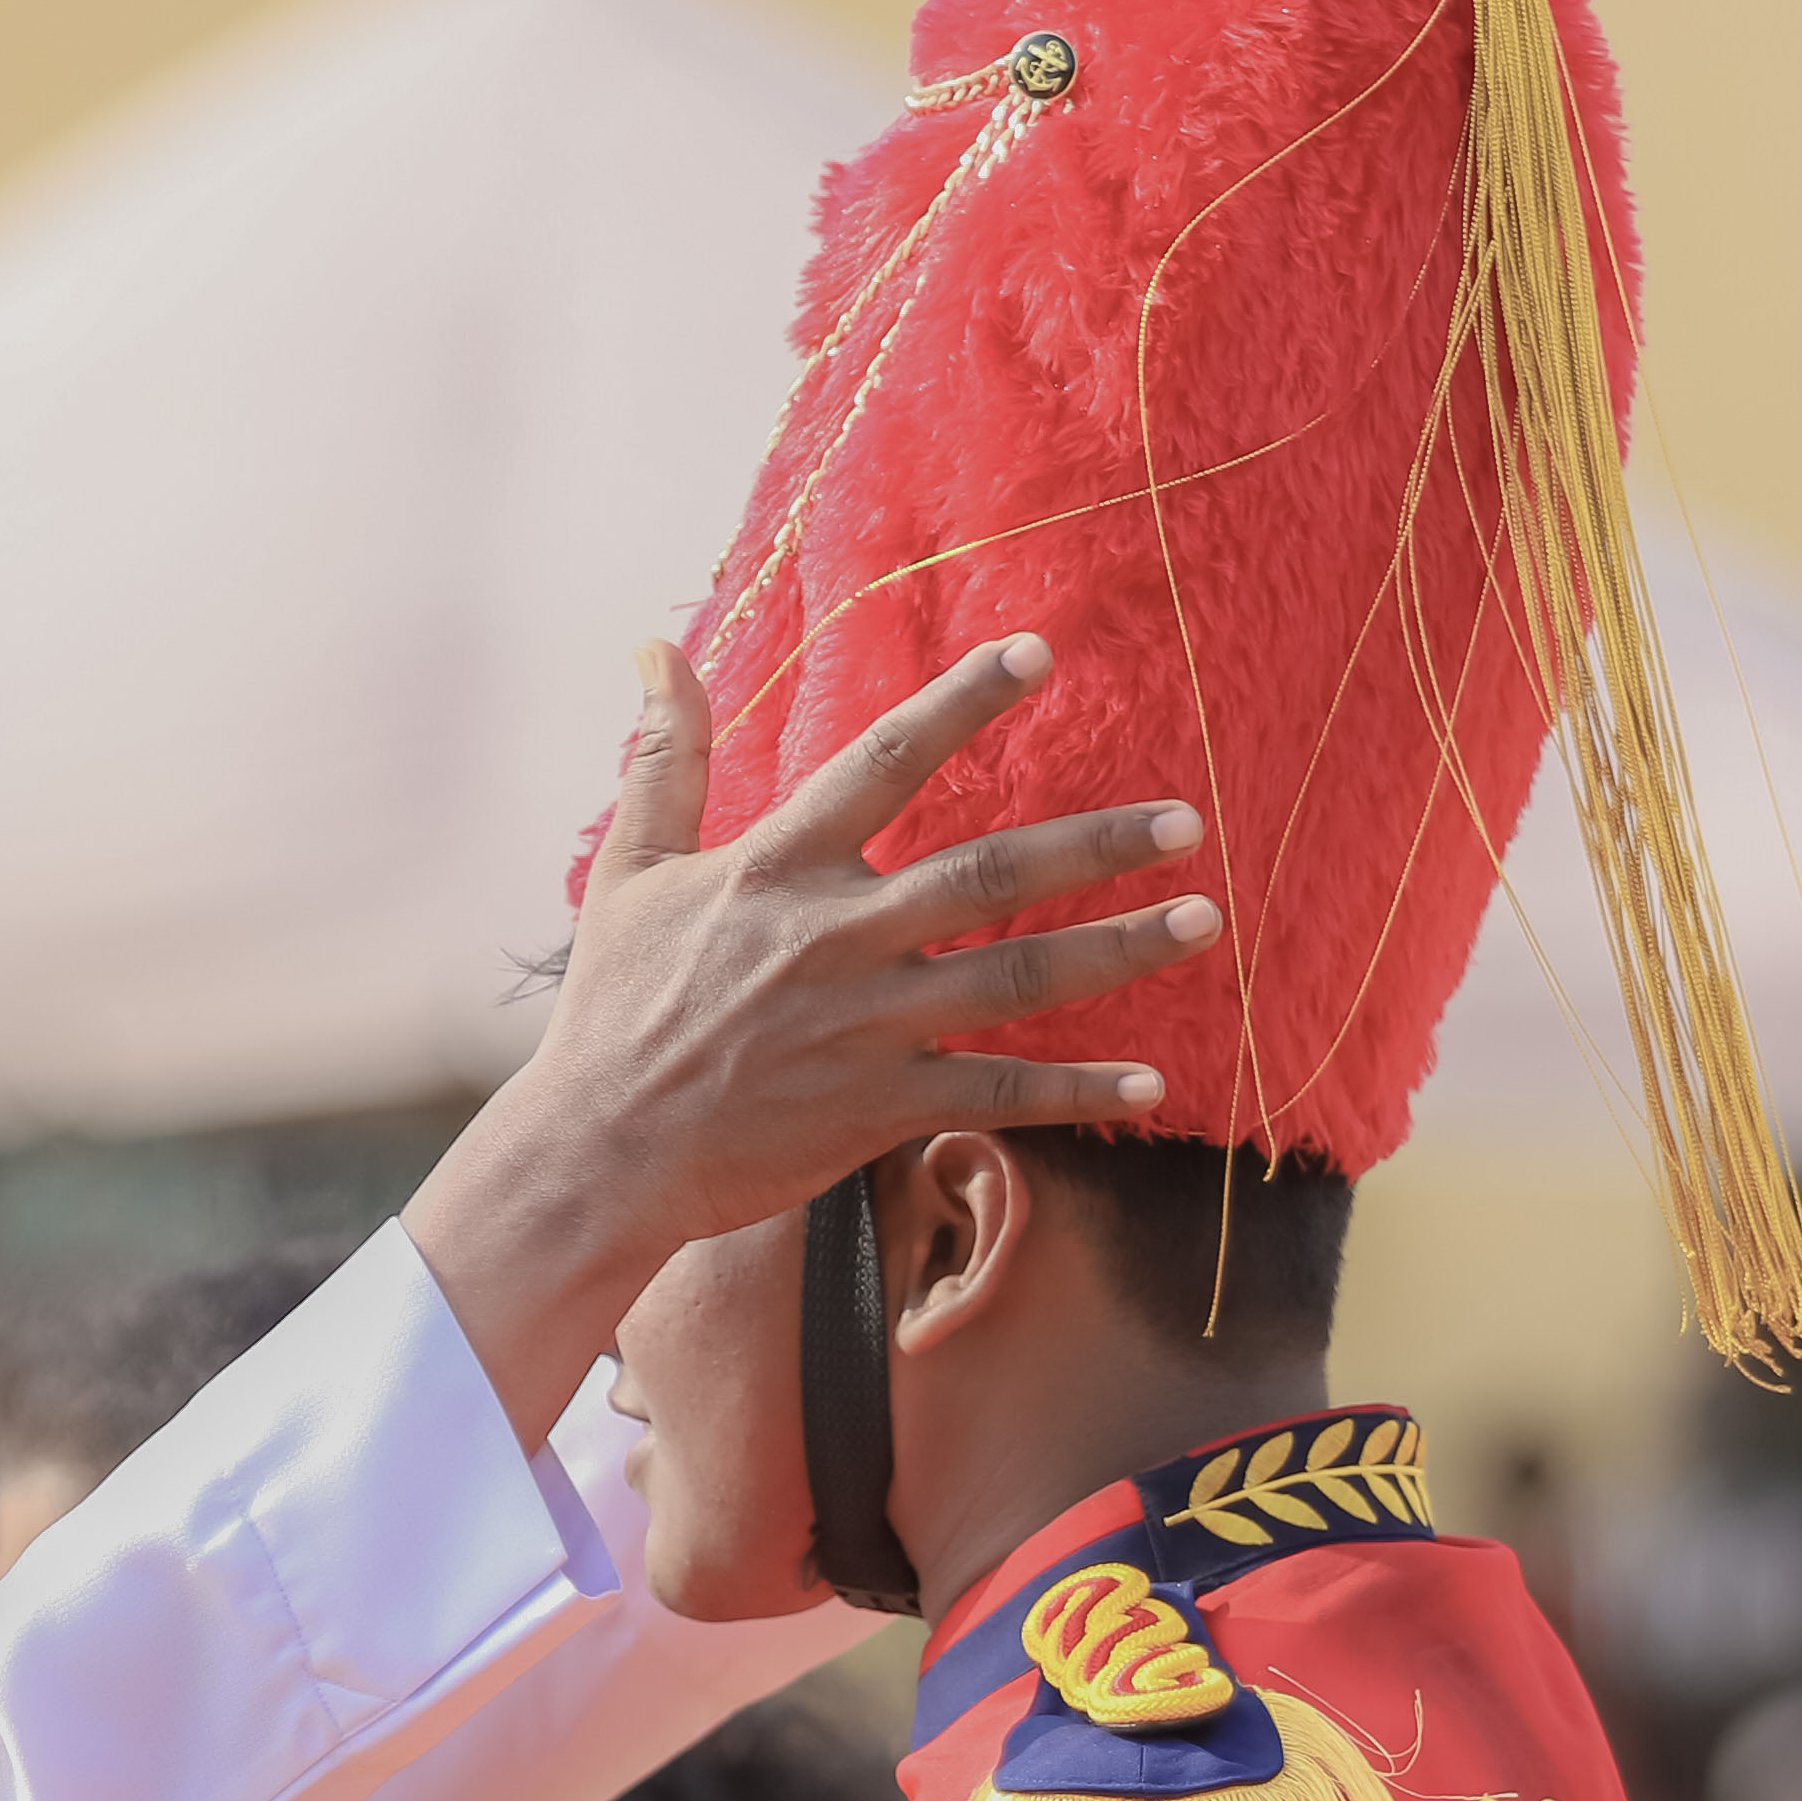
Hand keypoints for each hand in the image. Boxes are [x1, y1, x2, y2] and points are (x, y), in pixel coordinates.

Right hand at [404, 631, 1220, 1448]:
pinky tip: (1150, 1081)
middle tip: (1184, 819)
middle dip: (1094, 844)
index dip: (962, 703)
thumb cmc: (613, 1011)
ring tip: (1202, 919)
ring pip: (1017, 980)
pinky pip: (999, 1094)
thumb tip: (655, 647)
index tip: (1039, 653)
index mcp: (776, 869)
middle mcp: (833, 938)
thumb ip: (662, 756)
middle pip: (987, 875)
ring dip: (1119, 950)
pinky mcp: (878, 1108)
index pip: (884, 764)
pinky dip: (1077, 1091)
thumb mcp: (630, 870)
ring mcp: (864, 1027)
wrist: (599, 1153)